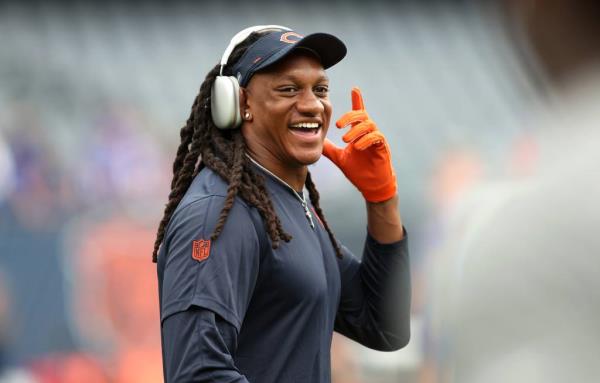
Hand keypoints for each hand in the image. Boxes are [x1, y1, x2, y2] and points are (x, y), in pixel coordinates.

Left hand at [323, 87, 396, 202]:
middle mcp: (369, 133)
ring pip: (369, 125)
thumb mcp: (339, 158)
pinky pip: (377, 137)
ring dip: (356, 130)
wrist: (371, 186)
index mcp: (360, 133)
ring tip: (345, 139)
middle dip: (350, 116)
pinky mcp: (382, 148)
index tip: (354, 89)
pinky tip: (356, 147)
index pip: (358, 113)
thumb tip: (315, 140)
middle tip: (338, 125)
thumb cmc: (358, 171)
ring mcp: (377, 140)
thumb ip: (329, 148)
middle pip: (362, 115)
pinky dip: (366, 140)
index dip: (357, 100)